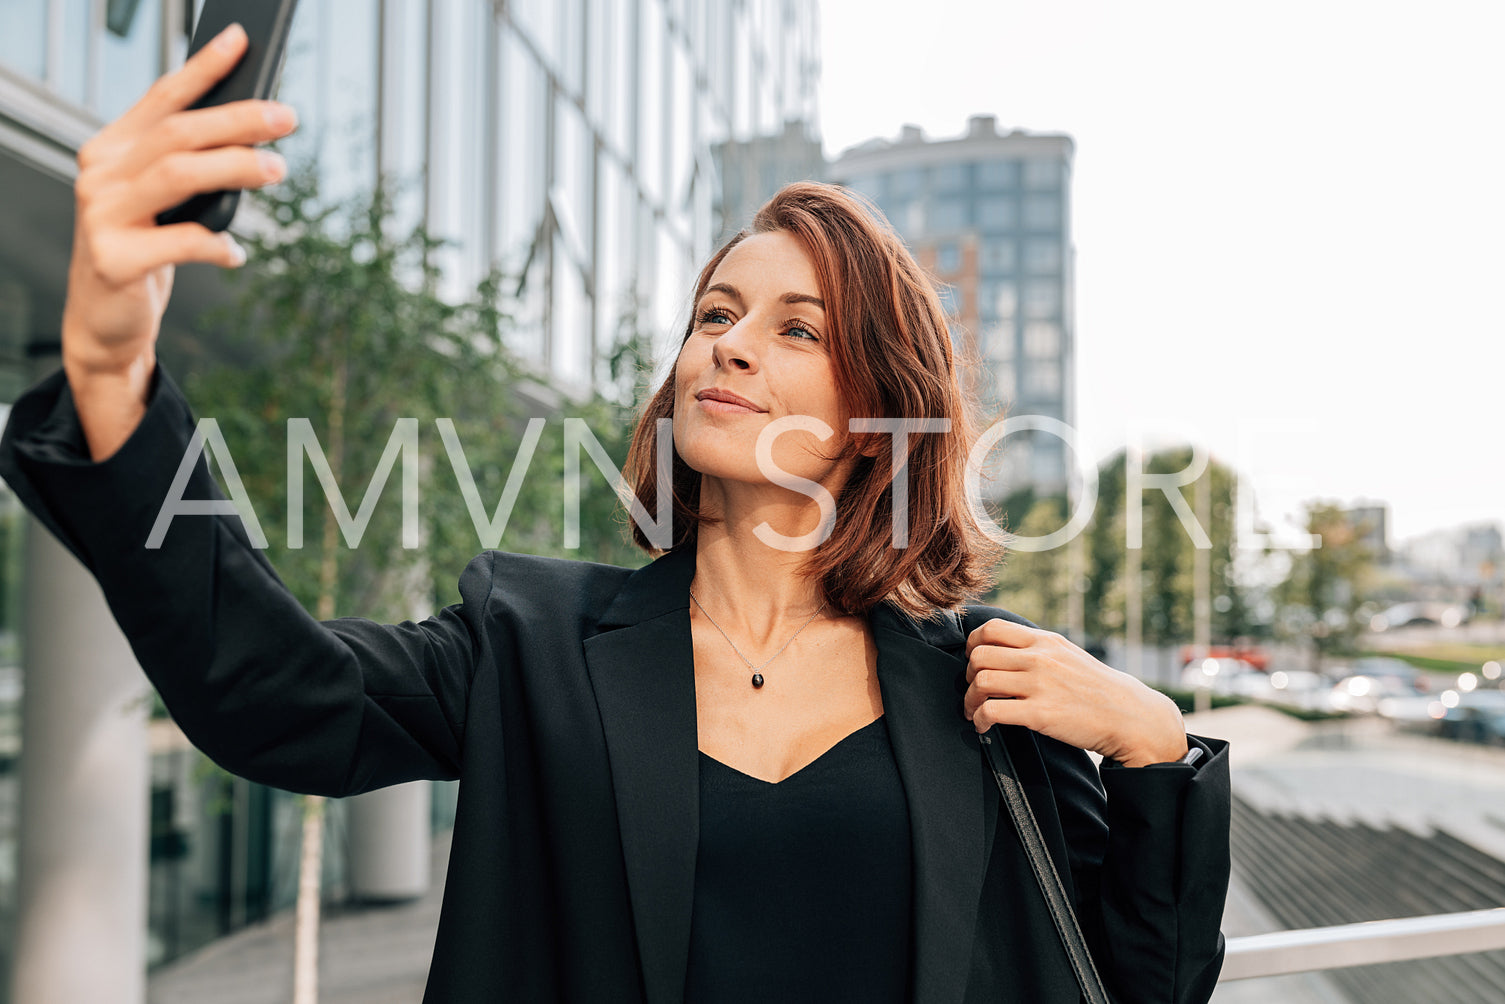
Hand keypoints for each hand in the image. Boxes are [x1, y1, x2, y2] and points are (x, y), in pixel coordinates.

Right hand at [63, 21, 296, 382]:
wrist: (104, 321)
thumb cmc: (144, 252)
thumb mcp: (163, 203)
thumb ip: (190, 169)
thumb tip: (255, 137)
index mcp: (112, 149)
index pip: (163, 98)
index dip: (203, 68)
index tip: (241, 41)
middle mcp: (100, 173)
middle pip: (178, 133)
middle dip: (238, 120)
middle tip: (287, 117)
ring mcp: (101, 215)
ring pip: (178, 174)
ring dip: (235, 168)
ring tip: (278, 171)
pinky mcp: (113, 259)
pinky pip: (179, 242)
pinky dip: (216, 245)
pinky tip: (236, 254)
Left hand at [963, 618, 1187, 767]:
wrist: (1129, 716)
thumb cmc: (1096, 688)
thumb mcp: (1067, 654)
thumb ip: (1037, 648)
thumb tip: (1003, 650)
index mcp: (1044, 640)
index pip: (991, 629)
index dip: (973, 645)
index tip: (974, 662)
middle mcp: (1039, 658)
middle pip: (979, 655)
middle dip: (967, 675)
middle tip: (974, 691)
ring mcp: (1040, 685)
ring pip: (980, 682)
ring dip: (969, 700)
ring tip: (975, 712)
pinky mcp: (1041, 714)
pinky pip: (993, 711)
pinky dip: (980, 720)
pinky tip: (984, 726)